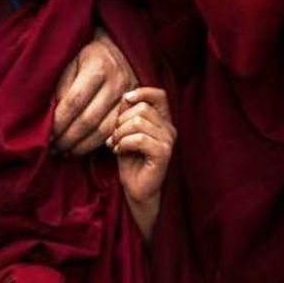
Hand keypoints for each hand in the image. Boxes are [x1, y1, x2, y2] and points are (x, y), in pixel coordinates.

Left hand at [51, 30, 138, 155]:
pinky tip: (83, 147)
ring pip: (104, 130)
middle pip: (89, 119)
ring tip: (65, 151)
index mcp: (98, 67)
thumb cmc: (87, 56)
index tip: (46, 135)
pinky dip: (98, 144)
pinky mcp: (137, 106)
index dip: (58, 122)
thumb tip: (50, 118)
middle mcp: (117, 81)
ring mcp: (130, 95)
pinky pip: (116, 131)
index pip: (74, 102)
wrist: (117, 47)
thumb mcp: (70, 62)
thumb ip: (60, 88)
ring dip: (82, 146)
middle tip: (53, 148)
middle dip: (68, 138)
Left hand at [109, 87, 174, 240]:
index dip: (141, 92)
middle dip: (121, 121)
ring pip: (138, 122)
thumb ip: (127, 114)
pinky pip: (139, 138)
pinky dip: (124, 144)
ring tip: (116, 145)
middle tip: (114, 137)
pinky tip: (120, 152)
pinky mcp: (164, 153)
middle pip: (142, 108)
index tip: (125, 101)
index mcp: (163, 120)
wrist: (136, 190)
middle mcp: (169, 128)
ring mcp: (168, 140)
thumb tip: (125, 96)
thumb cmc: (131, 161)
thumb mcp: (125, 132)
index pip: (159, 94)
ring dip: (120, 134)